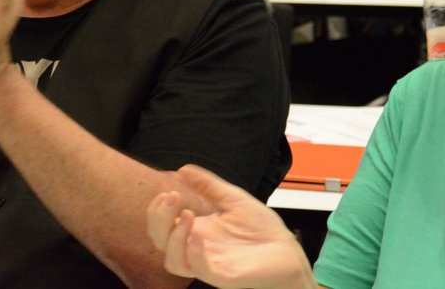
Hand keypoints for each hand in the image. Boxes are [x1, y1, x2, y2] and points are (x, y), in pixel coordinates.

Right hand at [147, 165, 315, 288]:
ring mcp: (208, 263)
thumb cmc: (263, 231)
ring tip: (187, 215)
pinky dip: (192, 252)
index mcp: (197, 231)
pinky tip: (198, 235)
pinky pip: (199, 269)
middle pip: (160, 241)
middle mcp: (197, 248)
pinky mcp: (223, 276)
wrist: (288, 250)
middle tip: (172, 197)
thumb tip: (183, 169)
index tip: (168, 192)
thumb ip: (208, 185)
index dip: (157, 210)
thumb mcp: (232, 199)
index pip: (162, 225)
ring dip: (173, 237)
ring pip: (173, 261)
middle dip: (158, 218)